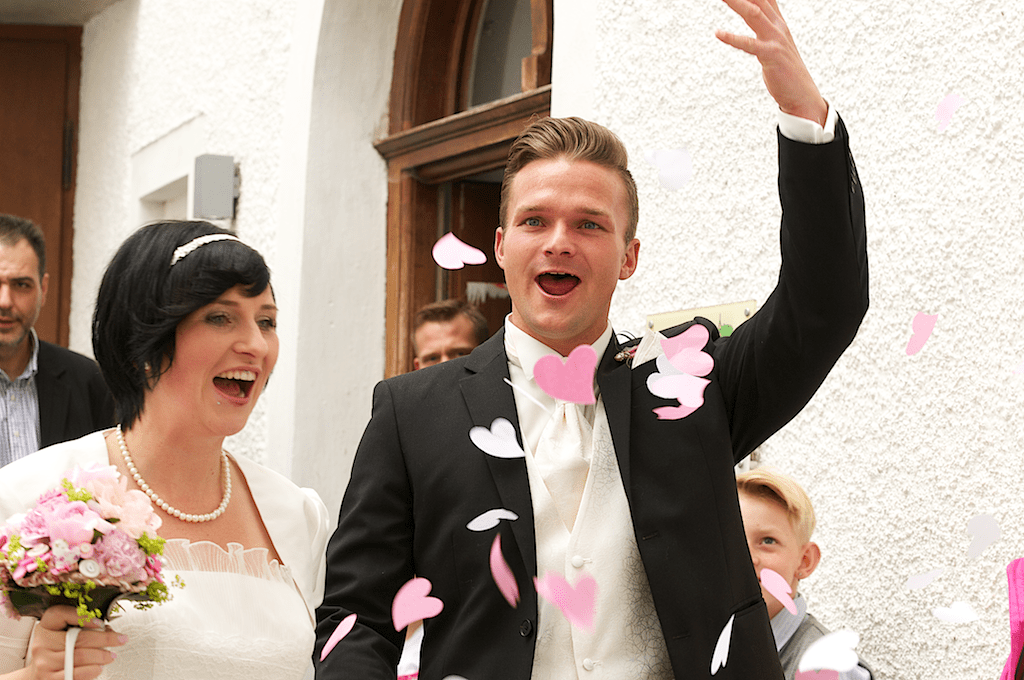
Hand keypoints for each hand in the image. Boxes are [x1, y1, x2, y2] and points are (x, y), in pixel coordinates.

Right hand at [21, 606, 124, 679]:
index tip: (100, 622)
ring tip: (111, 655)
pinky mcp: (49, 678)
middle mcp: (42, 643)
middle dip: (105, 639)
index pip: (60, 614)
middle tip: (120, 639)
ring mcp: (44, 662)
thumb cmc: (55, 649)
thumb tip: (107, 630)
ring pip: (80, 656)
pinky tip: (99, 667)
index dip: (81, 617)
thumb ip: (80, 627)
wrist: (37, 673)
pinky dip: (91, 671)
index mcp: (46, 626)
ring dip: (101, 656)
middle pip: (79, 638)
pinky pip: (75, 674)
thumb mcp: (62, 632)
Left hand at [715, 0, 826, 125]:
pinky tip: (718, 33)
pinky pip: (749, 44)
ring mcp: (775, 39)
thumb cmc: (784, 68)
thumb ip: (765, 22)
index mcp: (777, 20)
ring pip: (753, 14)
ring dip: (735, 2)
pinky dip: (733, 38)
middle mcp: (777, 25)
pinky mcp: (771, 55)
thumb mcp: (774, 39)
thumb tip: (755, 9)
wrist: (801, 93)